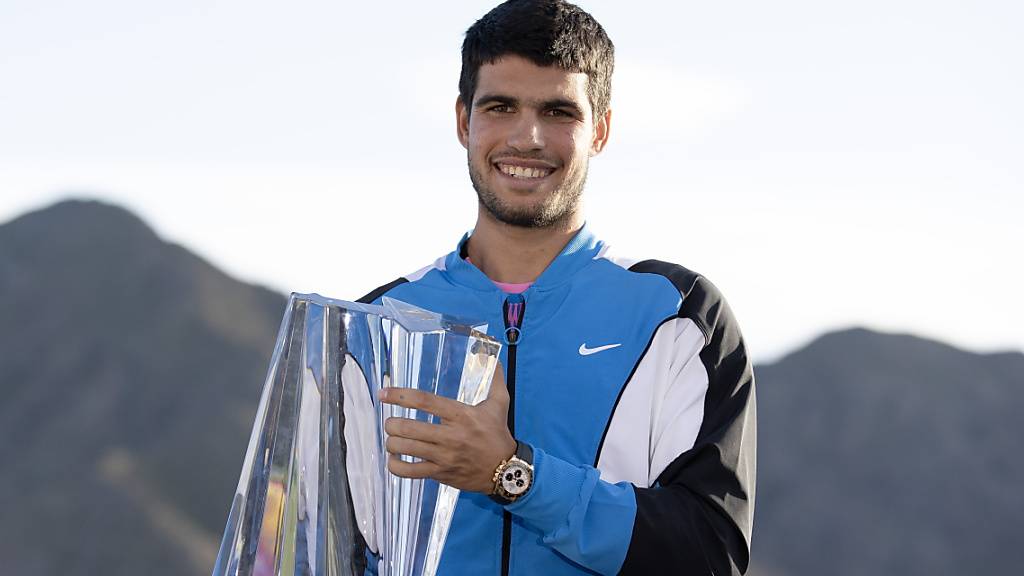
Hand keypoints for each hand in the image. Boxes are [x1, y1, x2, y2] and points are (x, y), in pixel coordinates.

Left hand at [379, 362, 515, 492]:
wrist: (506, 471)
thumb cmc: (498, 435)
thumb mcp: (500, 404)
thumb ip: (495, 380)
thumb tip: (493, 358)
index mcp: (461, 415)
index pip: (425, 401)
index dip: (400, 396)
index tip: (384, 393)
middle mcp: (451, 436)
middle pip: (408, 427)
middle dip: (392, 423)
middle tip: (391, 421)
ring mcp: (444, 457)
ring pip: (405, 449)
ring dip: (392, 442)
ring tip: (393, 438)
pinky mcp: (440, 473)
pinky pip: (408, 472)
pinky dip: (395, 465)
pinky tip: (395, 458)